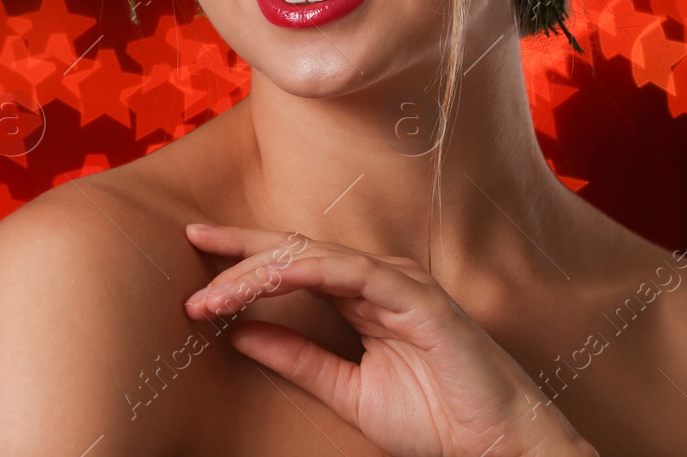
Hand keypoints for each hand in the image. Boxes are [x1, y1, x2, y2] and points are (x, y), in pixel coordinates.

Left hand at [182, 223, 593, 456]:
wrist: (494, 446)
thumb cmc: (433, 418)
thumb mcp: (346, 390)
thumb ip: (297, 359)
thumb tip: (238, 335)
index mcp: (363, 296)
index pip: (293, 264)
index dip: (244, 257)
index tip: (196, 253)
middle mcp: (379, 279)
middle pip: (296, 250)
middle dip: (240, 252)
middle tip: (192, 252)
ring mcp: (399, 283)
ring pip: (314, 258)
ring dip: (259, 271)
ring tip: (215, 291)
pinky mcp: (417, 298)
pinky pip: (351, 273)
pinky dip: (306, 271)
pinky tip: (268, 279)